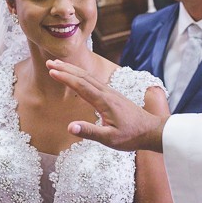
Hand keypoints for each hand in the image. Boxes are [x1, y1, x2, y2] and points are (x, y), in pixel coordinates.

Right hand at [46, 59, 166, 151]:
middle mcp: (107, 93)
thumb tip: (70, 127)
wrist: (151, 130)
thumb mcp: (110, 139)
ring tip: (58, 65)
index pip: (81, 86)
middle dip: (65, 69)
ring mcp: (110, 92)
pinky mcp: (112, 95)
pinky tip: (77, 76)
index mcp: (104, 102)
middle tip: (49, 63)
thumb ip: (90, 132)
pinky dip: (81, 76)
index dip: (65, 78)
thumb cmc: (131, 136)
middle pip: (83, 77)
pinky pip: (93, 81)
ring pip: (88, 77)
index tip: (52, 71)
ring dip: (72, 70)